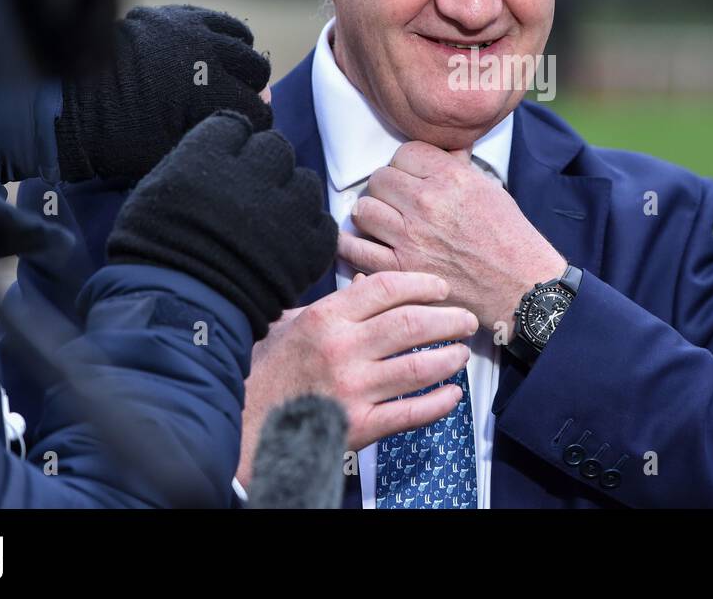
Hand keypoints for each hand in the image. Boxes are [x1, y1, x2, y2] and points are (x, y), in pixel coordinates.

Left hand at [56, 5, 272, 181]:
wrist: (69, 98)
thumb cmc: (118, 138)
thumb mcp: (170, 152)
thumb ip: (216, 133)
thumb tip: (250, 116)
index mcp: (207, 94)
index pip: (258, 110)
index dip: (252, 126)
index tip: (239, 132)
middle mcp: (207, 55)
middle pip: (258, 71)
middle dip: (250, 92)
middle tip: (232, 104)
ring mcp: (192, 29)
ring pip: (244, 41)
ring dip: (240, 62)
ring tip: (225, 76)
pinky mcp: (177, 14)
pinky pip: (220, 19)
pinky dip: (224, 37)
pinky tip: (211, 52)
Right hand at [106, 111, 335, 338]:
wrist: (179, 310)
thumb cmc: (155, 252)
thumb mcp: (157, 191)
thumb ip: (192, 161)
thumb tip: (219, 146)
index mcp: (210, 157)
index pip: (236, 127)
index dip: (232, 144)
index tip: (227, 160)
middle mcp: (254, 176)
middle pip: (276, 149)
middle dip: (266, 165)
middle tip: (253, 190)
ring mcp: (286, 211)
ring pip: (305, 183)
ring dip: (292, 196)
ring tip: (273, 220)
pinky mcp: (309, 246)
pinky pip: (322, 223)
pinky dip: (308, 231)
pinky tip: (289, 244)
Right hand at [236, 271, 476, 485]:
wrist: (246, 427)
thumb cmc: (266, 375)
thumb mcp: (289, 326)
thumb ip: (331, 307)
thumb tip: (366, 285)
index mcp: (325, 319)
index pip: (386, 288)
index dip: (422, 284)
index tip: (441, 288)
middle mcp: (342, 350)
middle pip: (412, 324)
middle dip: (448, 319)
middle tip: (465, 319)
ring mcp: (352, 390)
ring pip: (419, 367)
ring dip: (449, 358)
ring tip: (461, 352)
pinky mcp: (359, 426)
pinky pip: (411, 413)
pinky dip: (439, 403)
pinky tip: (452, 395)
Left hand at [338, 141, 565, 332]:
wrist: (520, 285)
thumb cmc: (509, 237)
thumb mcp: (489, 189)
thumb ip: (458, 167)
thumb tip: (444, 150)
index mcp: (451, 177)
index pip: (404, 153)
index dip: (406, 166)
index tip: (411, 179)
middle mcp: (427, 203)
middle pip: (379, 179)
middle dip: (387, 190)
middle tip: (397, 203)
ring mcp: (410, 237)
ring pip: (364, 210)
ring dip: (372, 216)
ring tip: (385, 224)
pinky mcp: (400, 269)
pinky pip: (355, 248)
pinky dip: (353, 244)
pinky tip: (362, 243)